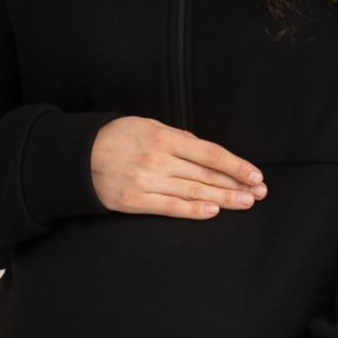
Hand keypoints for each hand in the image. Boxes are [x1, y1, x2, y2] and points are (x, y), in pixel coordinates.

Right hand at [90, 117, 265, 216]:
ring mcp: (147, 182)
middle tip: (259, 193)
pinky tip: (213, 212)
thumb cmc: (117, 138)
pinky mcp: (135, 201)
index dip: (235, 165)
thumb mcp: (148, 126)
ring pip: (193, 192)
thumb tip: (207, 153)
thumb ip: (178, 139)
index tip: (256, 175)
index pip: (210, 153)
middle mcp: (159, 159)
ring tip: (245, 203)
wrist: (78, 156)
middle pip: (206, 175)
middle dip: (236, 184)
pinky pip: (170, 207)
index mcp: (164, 137)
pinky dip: (193, 210)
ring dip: (222, 199)